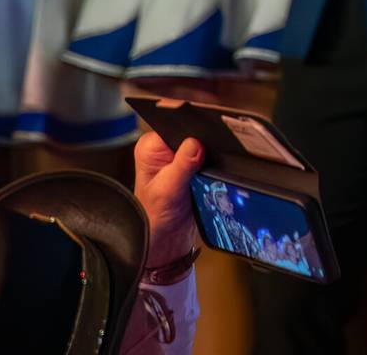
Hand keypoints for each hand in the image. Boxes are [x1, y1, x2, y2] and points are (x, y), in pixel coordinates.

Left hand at [132, 132, 204, 269]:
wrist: (166, 240)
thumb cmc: (154, 219)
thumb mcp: (168, 191)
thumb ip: (181, 166)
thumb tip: (195, 143)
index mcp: (151, 147)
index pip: (178, 125)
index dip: (194, 131)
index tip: (206, 142)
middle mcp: (164, 148)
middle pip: (194, 133)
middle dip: (205, 146)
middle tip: (205, 165)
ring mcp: (179, 157)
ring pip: (206, 145)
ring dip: (211, 158)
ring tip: (204, 176)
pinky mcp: (193, 166)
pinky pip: (211, 157)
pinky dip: (215, 166)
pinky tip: (210, 177)